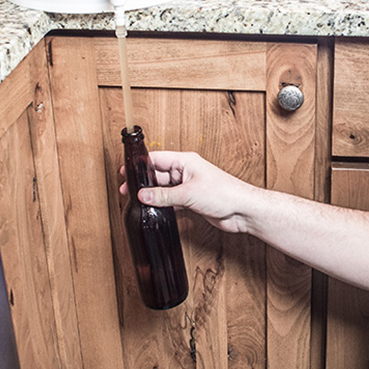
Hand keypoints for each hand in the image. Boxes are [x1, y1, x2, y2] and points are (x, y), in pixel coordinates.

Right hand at [119, 150, 261, 233]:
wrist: (242, 210)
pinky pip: (172, 200)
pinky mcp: (193, 200)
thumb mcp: (188, 194)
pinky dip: (163, 204)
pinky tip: (153, 209)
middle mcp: (186, 171)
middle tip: (127, 190)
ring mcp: (189, 186)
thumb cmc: (224, 193)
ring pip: (164, 189)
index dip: (140, 165)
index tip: (126, 170)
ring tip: (136, 201)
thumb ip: (163, 195)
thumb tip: (143, 195)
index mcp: (186, 161)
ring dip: (152, 195)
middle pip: (158, 174)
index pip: (157, 158)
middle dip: (143, 182)